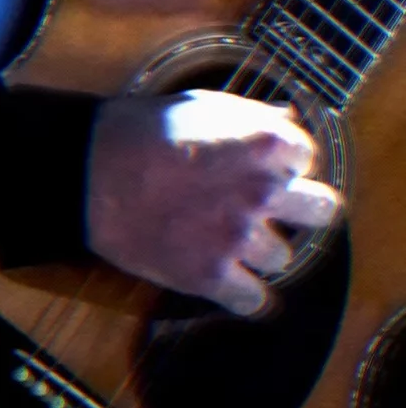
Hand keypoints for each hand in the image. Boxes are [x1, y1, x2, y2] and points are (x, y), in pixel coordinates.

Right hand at [86, 88, 340, 314]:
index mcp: (264, 143)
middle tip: (275, 207)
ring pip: (282, 258)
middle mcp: (262, 192)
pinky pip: (253, 301)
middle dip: (304, 208)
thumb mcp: (200, 105)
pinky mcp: (210, 276)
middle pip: (321, 211)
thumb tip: (287, 117)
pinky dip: (243, 295)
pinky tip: (229, 281)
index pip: (306, 157)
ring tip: (231, 237)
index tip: (267, 164)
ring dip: (260, 249)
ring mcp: (238, 237)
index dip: (286, 161)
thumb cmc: (141, 130)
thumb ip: (251, 115)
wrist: (87, 173)